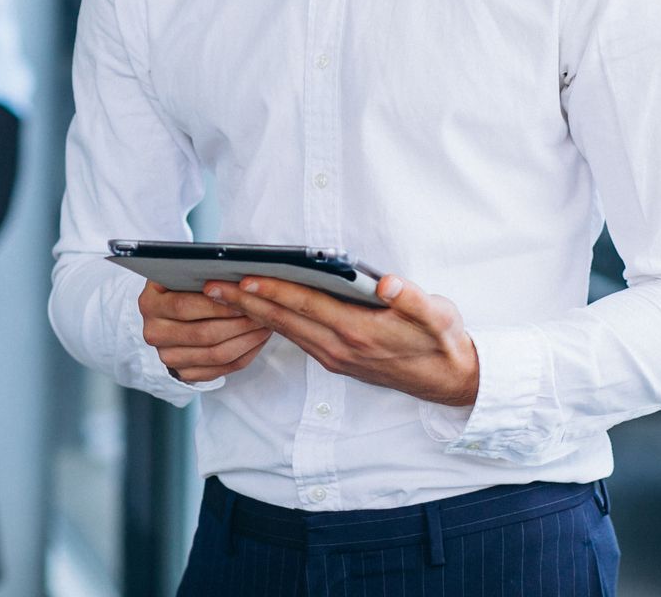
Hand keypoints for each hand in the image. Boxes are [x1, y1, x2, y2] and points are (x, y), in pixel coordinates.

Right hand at [138, 280, 273, 383]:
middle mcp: (154, 333)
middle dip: (238, 322)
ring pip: (215, 354)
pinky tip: (258, 339)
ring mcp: (167, 357)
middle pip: (203, 334)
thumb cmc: (183, 285)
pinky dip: (245, 354)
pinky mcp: (184, 373)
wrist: (169, 313)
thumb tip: (229, 270)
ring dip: (246, 339)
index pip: (184, 306)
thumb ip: (198, 271)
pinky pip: (221, 369)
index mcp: (149, 303)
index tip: (244, 296)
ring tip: (265, 323)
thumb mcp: (181, 271)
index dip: (217, 303)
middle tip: (262, 311)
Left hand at [206, 272, 479, 406]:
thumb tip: (386, 284)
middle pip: (284, 320)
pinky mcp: (337, 361)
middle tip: (210, 288)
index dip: (273, 291)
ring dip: (253, 314)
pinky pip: (296, 339)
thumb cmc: (442, 341)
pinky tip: (259, 312)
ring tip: (224, 296)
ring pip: (286, 331)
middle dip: (245, 304)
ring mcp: (336, 357)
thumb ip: (412, 298)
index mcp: (359, 331)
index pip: (306, 305)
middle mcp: (340, 347)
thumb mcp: (439, 315)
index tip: (243, 279)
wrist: (450, 380)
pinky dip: (273, 324)